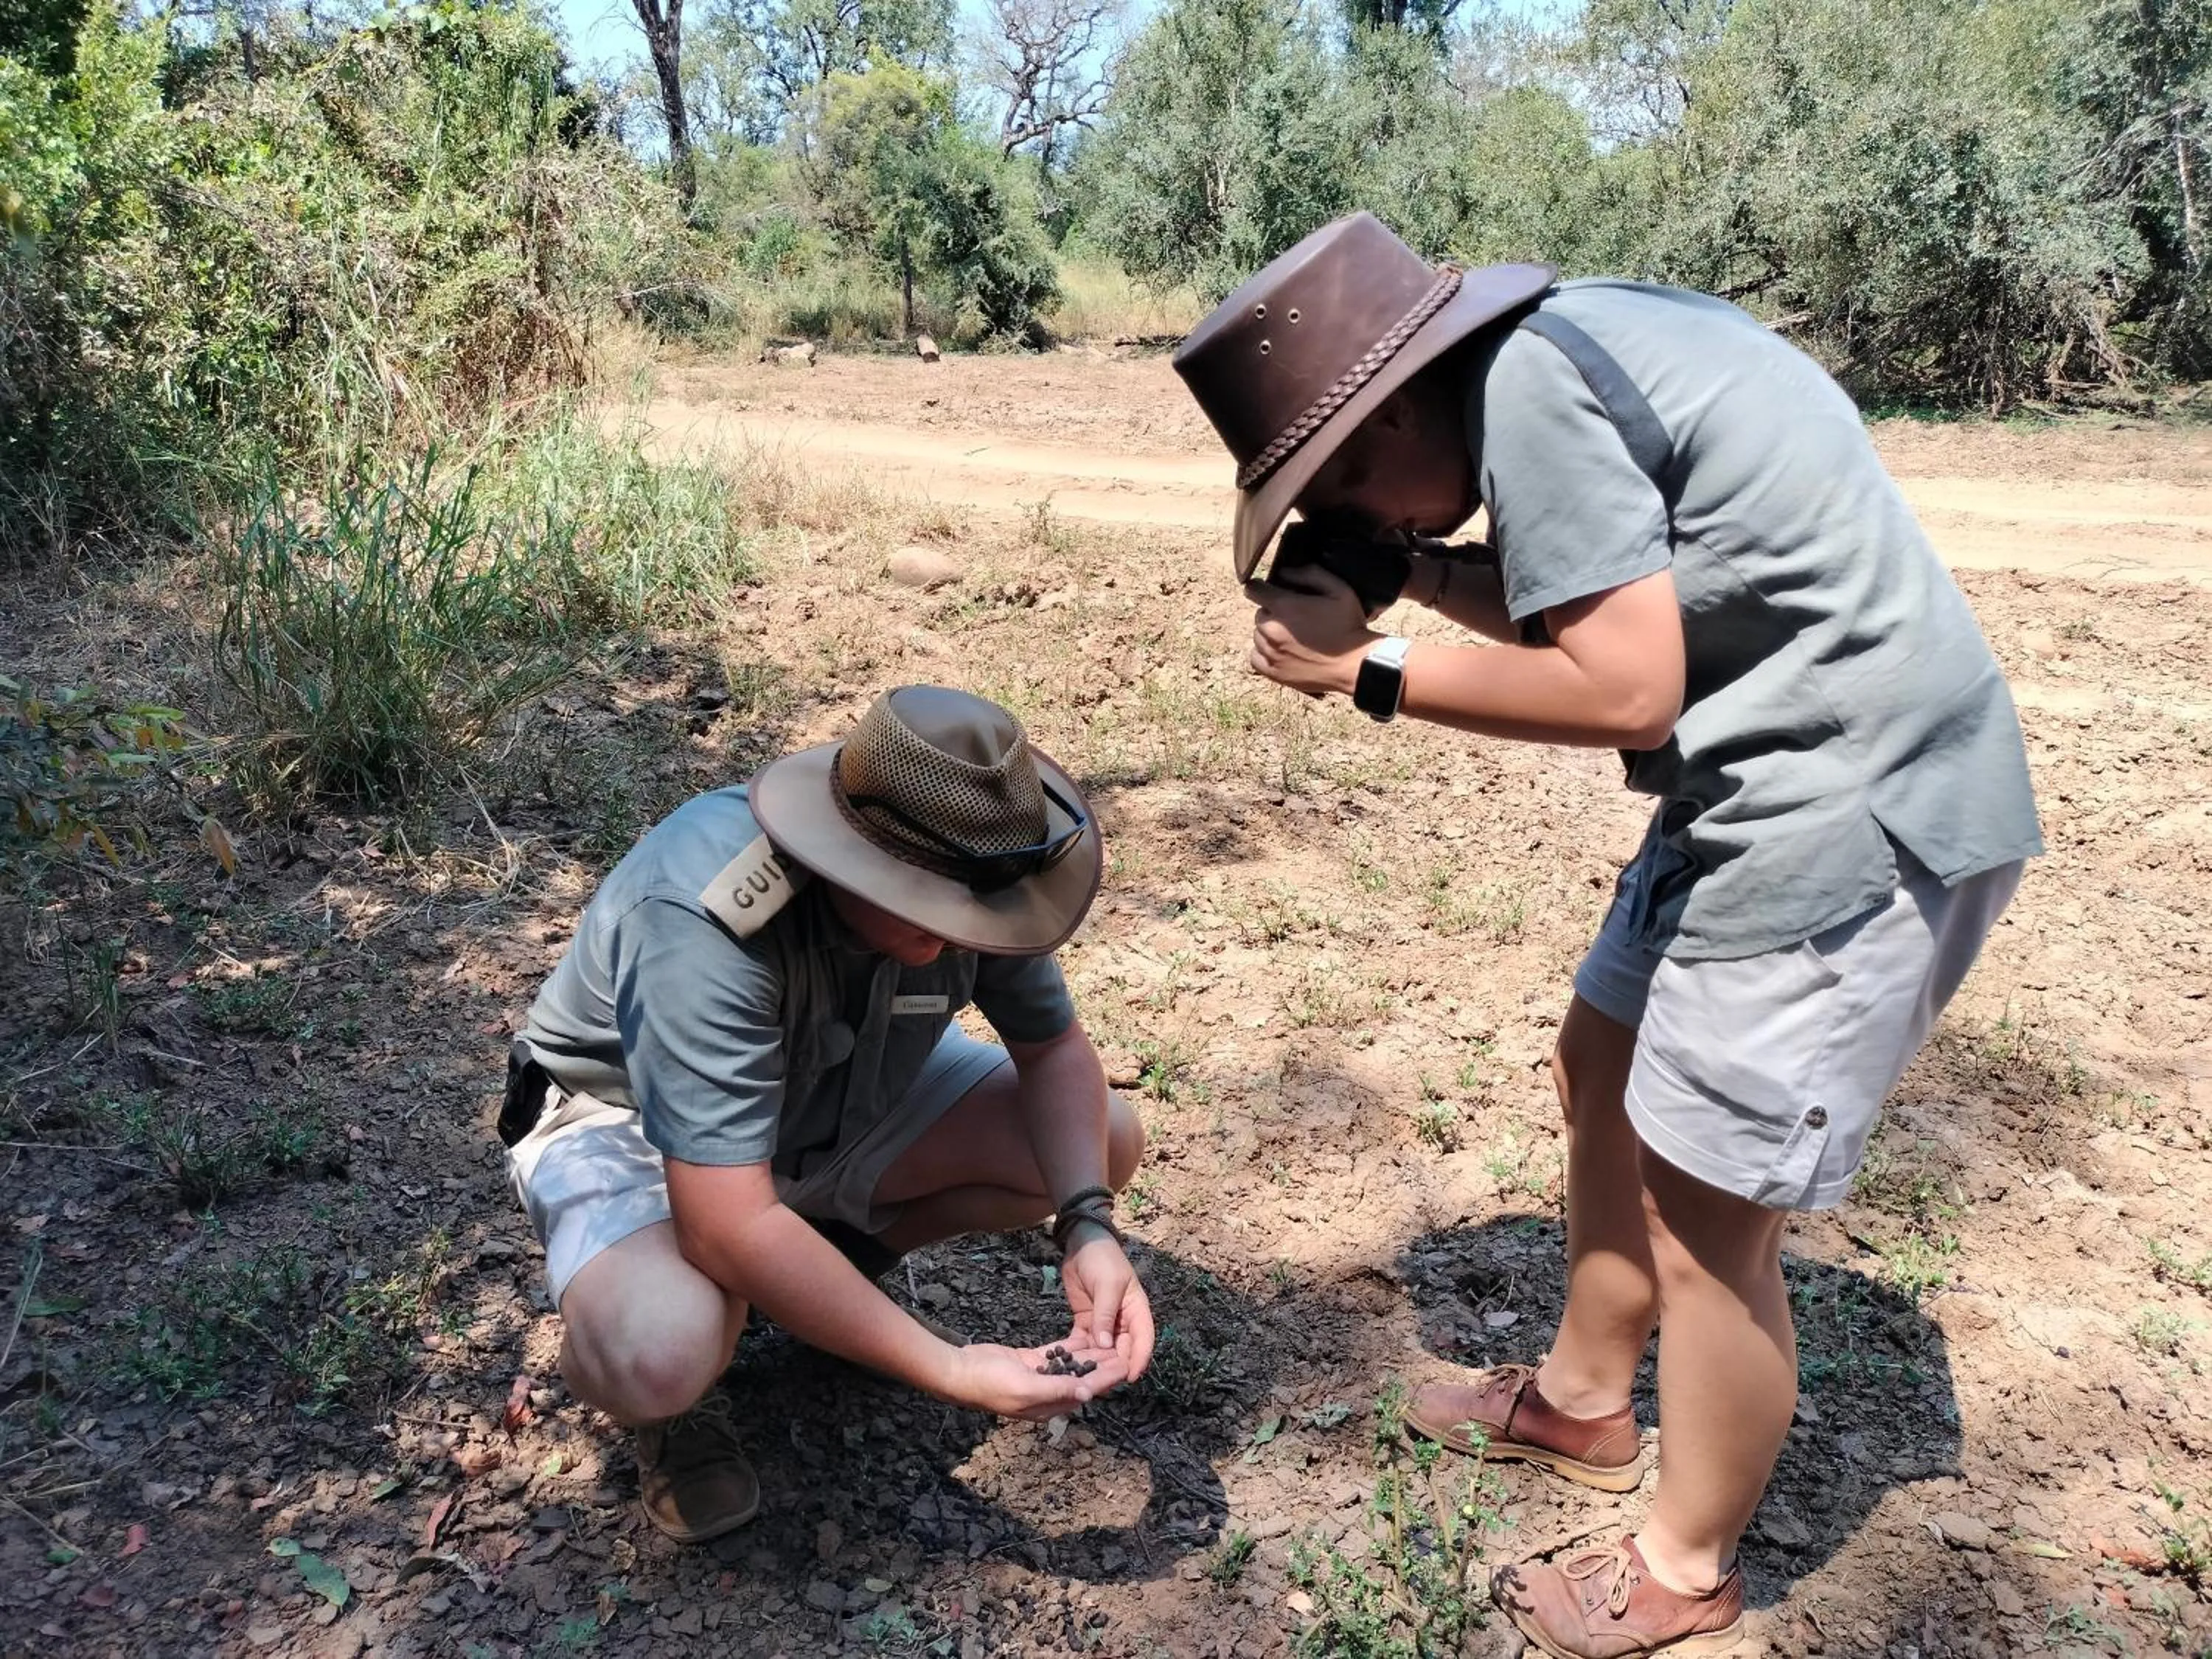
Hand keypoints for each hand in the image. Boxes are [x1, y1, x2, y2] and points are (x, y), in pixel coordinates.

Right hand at [941, 1340, 1128, 1420]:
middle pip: (1082, 1378)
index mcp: (1048, 1405)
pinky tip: (1085, 1337)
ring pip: (1071, 1365)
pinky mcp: (1028, 1362)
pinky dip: (1070, 1348)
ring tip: (1111, 1342)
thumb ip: (1056, 1390)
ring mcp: (1037, 1377)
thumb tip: (1086, 1395)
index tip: (1125, 1367)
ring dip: (1090, 1355)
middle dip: (1104, 1366)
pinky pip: (1055, 1355)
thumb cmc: (990, 1383)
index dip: (1106, 1379)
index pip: (1084, 1391)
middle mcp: (1046, 1394)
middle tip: (1125, 1350)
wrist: (960, 1371)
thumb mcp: (1025, 1387)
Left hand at [1060, 1226, 1155, 1381]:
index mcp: (1136, 1310)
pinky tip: (1067, 1363)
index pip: (1143, 1339)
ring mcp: (1104, 1323)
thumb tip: (1104, 1345)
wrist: (1082, 1244)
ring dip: (1094, 1363)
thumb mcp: (1107, 1285)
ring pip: (1102, 1350)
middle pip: (1122, 1349)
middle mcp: (1123, 1321)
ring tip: (1082, 1379)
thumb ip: (1105, 1315)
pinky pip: (1084, 1342)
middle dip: (1113, 1367)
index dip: (1139, 1359)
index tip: (1132, 1377)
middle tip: (1101, 1384)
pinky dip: (1078, 1352)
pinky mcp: (1087, 1322)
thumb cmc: (1103, 1260)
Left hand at [1245, 566, 1379, 697]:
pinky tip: (1281, 651)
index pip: (1254, 590)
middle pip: (1259, 613)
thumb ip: (1311, 574)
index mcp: (1284, 606)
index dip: (1261, 587)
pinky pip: (1256, 657)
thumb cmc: (1349, 627)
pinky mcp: (1273, 672)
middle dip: (1272, 611)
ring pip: (1257, 635)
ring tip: (1291, 636)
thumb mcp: (1338, 590)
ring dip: (1269, 633)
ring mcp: (1271, 652)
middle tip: (1293, 616)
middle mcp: (1272, 629)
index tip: (1268, 590)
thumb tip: (1286, 572)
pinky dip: (1264, 653)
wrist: (1355, 665)